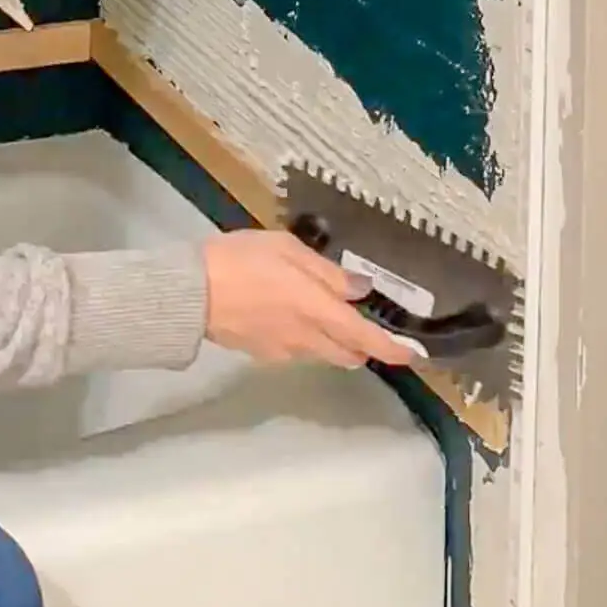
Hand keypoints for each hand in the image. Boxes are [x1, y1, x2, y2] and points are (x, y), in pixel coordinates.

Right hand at [203, 230, 426, 369]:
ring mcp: (283, 352)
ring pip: (322, 354)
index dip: (393, 350)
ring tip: (321, 311)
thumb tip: (361, 289)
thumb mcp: (289, 250)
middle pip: (348, 355)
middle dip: (362, 346)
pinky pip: (296, 351)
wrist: (192, 292)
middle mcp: (307, 340)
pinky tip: (287, 314)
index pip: (366, 339)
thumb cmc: (243, 260)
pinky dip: (304, 339)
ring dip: (333, 342)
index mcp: (318, 312)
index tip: (414, 355)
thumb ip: (328, 273)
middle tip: (363, 322)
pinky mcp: (262, 355)